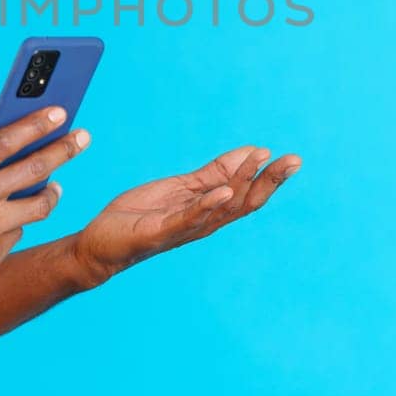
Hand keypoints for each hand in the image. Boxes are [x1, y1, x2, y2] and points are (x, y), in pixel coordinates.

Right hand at [0, 106, 90, 304]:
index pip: (7, 141)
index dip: (38, 124)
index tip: (61, 113)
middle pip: (35, 169)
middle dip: (64, 149)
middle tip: (83, 137)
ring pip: (38, 205)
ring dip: (52, 190)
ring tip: (55, 183)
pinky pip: (17, 232)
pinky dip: (16, 221)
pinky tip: (7, 216)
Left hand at [72, 146, 301, 286]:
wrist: (101, 244)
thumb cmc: (140, 217)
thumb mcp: (180, 188)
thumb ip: (212, 173)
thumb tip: (250, 152)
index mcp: (208, 210)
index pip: (247, 193)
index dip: (269, 176)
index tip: (291, 158)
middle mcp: (203, 222)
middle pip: (245, 201)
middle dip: (270, 181)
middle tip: (294, 160)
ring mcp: (184, 228)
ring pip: (222, 207)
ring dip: (243, 183)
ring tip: (262, 161)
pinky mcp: (161, 231)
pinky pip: (189, 218)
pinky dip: (208, 204)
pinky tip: (224, 191)